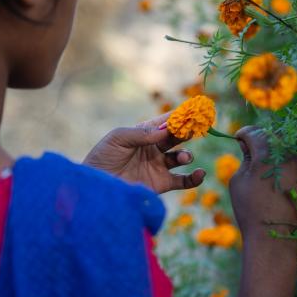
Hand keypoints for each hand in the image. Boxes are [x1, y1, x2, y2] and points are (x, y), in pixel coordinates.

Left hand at [83, 113, 205, 193]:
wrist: (96, 187)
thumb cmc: (102, 158)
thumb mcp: (118, 139)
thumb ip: (141, 134)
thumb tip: (165, 131)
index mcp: (144, 133)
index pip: (167, 121)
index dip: (181, 115)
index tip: (195, 110)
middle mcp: (154, 148)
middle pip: (177, 137)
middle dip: (188, 132)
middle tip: (195, 129)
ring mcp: (159, 166)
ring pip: (182, 157)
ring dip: (186, 155)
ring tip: (182, 157)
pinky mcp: (161, 183)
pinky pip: (183, 180)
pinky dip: (195, 178)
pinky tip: (200, 174)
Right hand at [229, 126, 296, 296]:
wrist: (276, 237)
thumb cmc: (251, 210)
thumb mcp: (238, 181)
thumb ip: (245, 158)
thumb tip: (248, 144)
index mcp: (268, 155)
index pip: (254, 132)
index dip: (244, 134)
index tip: (239, 139)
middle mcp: (291, 155)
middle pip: (274, 135)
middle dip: (262, 139)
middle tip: (252, 149)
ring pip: (291, 145)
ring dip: (278, 149)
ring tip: (268, 162)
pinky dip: (291, 161)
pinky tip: (282, 173)